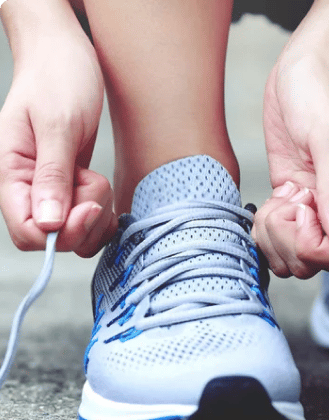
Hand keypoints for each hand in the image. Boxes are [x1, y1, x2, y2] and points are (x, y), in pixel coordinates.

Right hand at [0, 30, 117, 256]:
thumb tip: (47, 224)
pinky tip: (101, 188)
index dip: (58, 233)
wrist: (65, 56)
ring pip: (74, 232)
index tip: (86, 206)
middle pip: (53, 238)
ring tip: (95, 178)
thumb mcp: (58, 124)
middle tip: (94, 184)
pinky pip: (86, 219)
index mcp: (11, 173)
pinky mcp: (69, 187)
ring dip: (95, 215)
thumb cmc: (57, 78)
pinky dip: (101, 212)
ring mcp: (50, 189)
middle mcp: (28, 187)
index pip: (25, 232)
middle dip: (82, 222)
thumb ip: (51, 175)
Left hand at [252, 183, 328, 277]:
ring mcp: (309, 230)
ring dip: (272, 223)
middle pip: (302, 266)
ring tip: (290, 192)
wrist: (307, 110)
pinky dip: (263, 220)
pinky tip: (279, 196)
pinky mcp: (287, 221)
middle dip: (285, 229)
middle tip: (299, 194)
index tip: (305, 208)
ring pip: (281, 259)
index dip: (310, 242)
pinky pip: (267, 242)